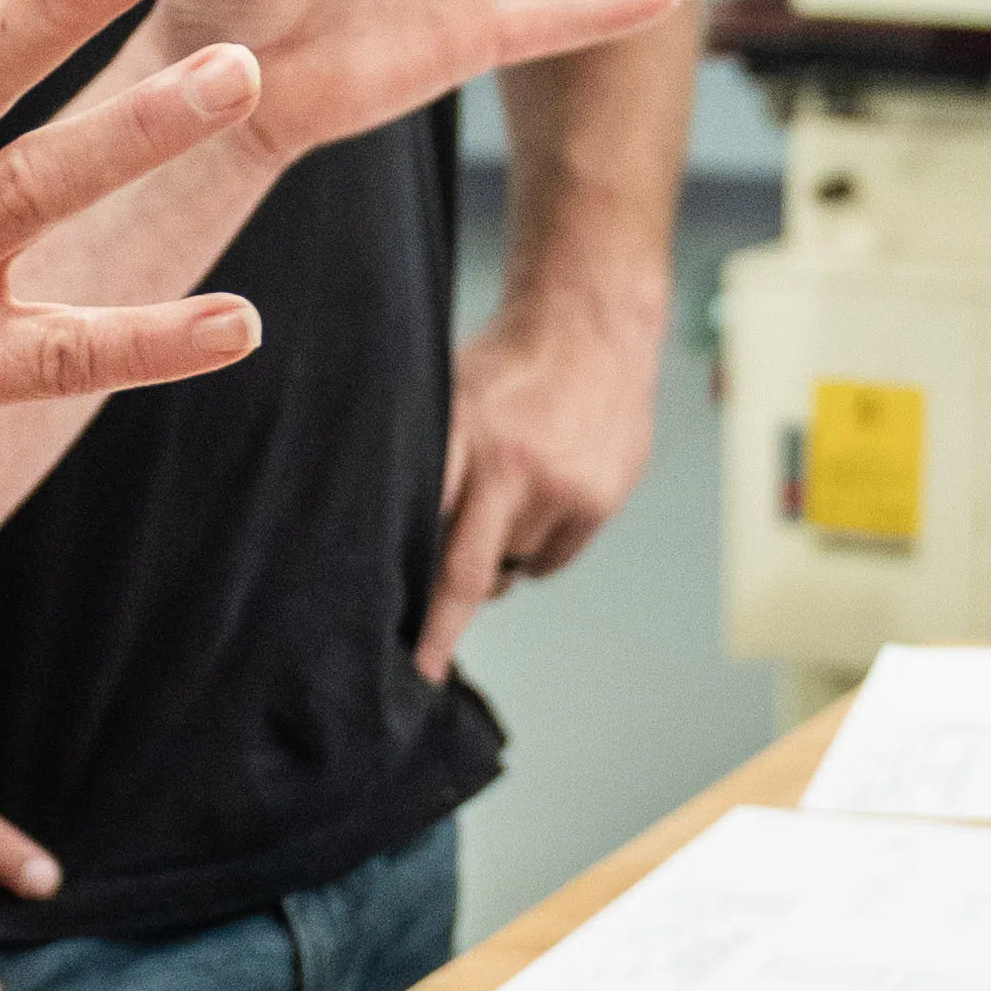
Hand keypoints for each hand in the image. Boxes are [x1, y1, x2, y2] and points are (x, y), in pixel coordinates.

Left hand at [421, 281, 663, 681]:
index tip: (392, 647)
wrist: (592, 322)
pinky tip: (536, 505)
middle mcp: (512, 466)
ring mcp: (562, 487)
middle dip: (442, 629)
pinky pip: (552, 560)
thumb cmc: (505, 362)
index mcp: (460, 435)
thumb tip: (389, 541)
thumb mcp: (446, 394)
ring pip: (514, 566)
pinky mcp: (601, 500)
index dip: (404, 590)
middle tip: (424, 668)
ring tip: (499, 507)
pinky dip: (536, 549)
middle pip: (467, 572)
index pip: (420, 528)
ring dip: (496, 558)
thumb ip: (428, 463)